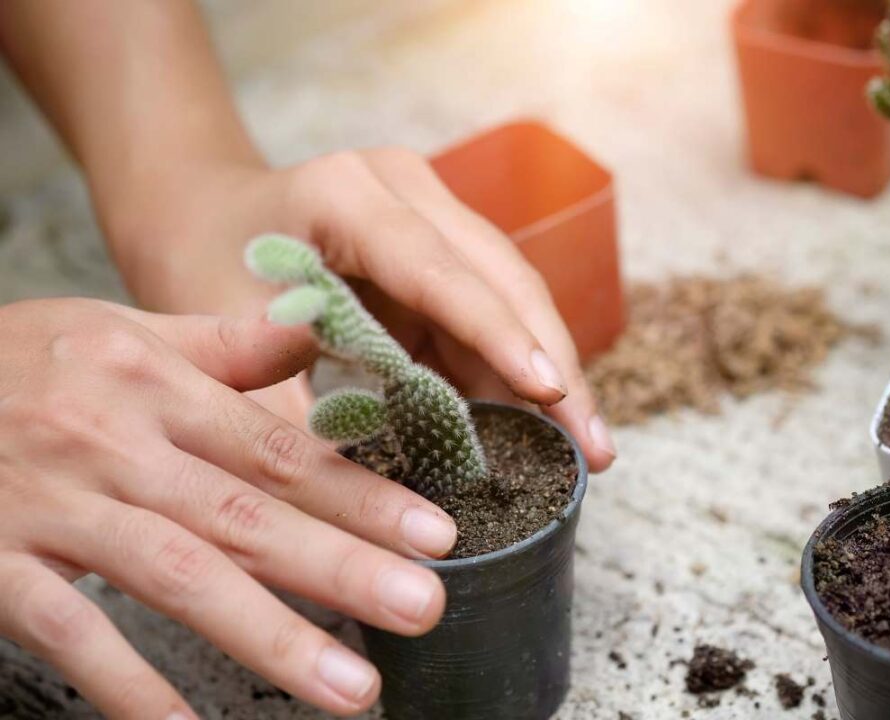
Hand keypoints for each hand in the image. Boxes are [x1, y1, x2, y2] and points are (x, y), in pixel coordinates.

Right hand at [0, 298, 456, 717]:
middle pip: (245, 514)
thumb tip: (315, 334)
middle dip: (340, 566)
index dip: (358, 492)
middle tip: (423, 608)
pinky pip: (69, 631)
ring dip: (269, 634)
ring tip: (351, 687)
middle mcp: (113, 441)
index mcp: (152, 381)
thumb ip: (222, 343)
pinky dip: (129, 683)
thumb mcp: (118, 333)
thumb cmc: (18, 363)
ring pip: (177, 575)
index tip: (433, 533)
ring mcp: (52, 506)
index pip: (276, 446)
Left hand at [112, 148, 616, 471]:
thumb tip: (343, 498)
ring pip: (510, 300)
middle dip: (551, 365)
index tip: (550, 392)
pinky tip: (537, 427)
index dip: (496, 333)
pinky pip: (486, 318)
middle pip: (502, 279)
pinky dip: (508, 375)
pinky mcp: (440, 252)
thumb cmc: (198, 256)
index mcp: (349, 193)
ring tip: (582, 451)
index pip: (438, 268)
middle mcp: (407, 191)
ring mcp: (432, 216)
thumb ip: (276, 400)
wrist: (197, 206)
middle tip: (592, 448)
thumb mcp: (219, 325)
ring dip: (545, 377)